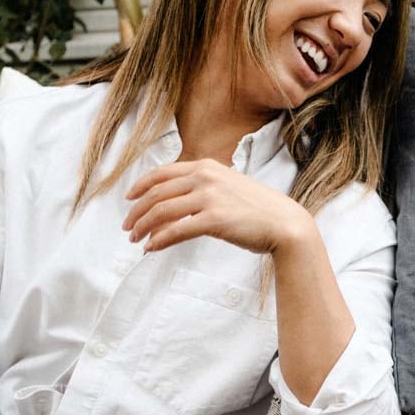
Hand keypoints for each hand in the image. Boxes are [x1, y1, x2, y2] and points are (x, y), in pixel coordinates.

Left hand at [123, 159, 313, 254]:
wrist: (285, 223)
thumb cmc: (260, 209)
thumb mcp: (230, 186)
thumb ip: (205, 187)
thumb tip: (177, 202)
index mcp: (207, 166)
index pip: (162, 173)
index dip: (140, 186)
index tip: (129, 199)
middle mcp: (205, 177)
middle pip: (156, 194)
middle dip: (136, 212)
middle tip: (128, 227)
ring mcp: (209, 197)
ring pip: (161, 212)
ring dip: (143, 227)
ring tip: (136, 240)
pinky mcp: (213, 219)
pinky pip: (175, 230)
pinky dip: (159, 240)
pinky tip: (151, 248)